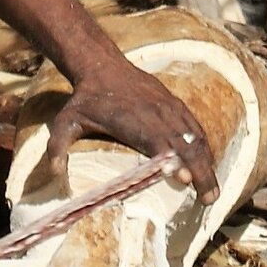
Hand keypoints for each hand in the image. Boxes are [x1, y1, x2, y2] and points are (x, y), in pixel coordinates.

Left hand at [44, 56, 218, 202]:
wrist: (102, 66)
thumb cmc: (84, 100)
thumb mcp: (66, 121)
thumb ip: (58, 146)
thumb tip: (54, 173)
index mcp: (132, 121)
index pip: (157, 142)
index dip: (172, 160)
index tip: (183, 180)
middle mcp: (155, 114)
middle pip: (183, 145)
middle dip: (199, 172)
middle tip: (208, 199)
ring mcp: (168, 108)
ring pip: (194, 138)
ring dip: (206, 165)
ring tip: (212, 192)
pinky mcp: (175, 104)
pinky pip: (194, 127)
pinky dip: (204, 147)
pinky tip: (209, 166)